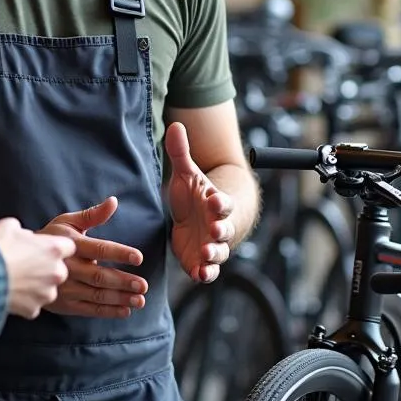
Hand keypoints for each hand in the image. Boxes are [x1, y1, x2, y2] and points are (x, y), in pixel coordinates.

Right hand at [0, 218, 74, 318]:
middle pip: (60, 270)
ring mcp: (46, 293)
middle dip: (47, 268)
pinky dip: (24, 300)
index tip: (44, 248)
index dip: (55, 247)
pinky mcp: (34, 310)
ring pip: (47, 289)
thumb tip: (24, 236)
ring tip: (16, 279)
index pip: (69, 246)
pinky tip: (11, 292)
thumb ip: (24, 231)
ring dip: (36, 285)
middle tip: (27, 265)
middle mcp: (56, 272)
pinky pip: (33, 304)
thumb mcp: (9, 226)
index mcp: (54, 249)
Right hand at [40, 197, 147, 317]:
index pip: (99, 249)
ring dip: (120, 298)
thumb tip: (114, 202)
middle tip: (143, 284)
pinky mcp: (65, 304)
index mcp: (71, 245)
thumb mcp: (68, 222)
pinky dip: (108, 311)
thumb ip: (92, 215)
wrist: (23, 263)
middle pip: (99, 276)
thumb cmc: (51, 238)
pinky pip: (89, 309)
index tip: (139, 257)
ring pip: (97, 295)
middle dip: (122, 281)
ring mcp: (66, 288)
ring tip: (139, 300)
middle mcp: (69, 267)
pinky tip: (125, 310)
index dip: (119, 253)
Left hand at [166, 121, 234, 282]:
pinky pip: (208, 270)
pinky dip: (206, 273)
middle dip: (221, 231)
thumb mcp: (186, 174)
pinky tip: (200, 275)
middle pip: (225, 229)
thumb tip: (176, 125)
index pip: (224, 202)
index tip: (215, 200)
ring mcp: (213, 244)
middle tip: (215, 231)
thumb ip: (180, 153)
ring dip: (214, 255)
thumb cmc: (196, 195)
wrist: (202, 219)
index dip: (221, 202)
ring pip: (219, 252)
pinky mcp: (202, 260)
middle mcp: (219, 225)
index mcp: (216, 203)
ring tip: (207, 257)